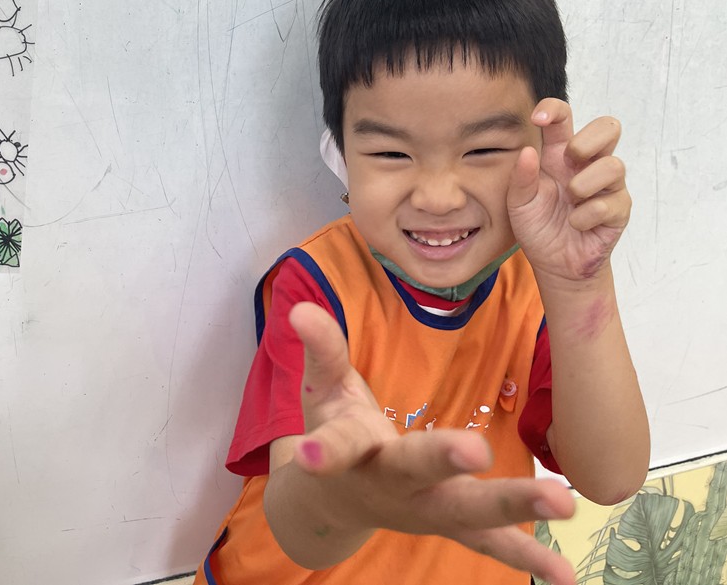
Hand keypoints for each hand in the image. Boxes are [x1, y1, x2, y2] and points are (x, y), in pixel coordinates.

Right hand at [288, 302, 575, 584]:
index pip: (337, 446)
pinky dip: (528, 555)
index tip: (309, 456)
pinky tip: (567, 573)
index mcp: (351, 450)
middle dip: (444, 460)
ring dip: (515, 507)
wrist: (334, 503)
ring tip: (564, 503)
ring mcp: (424, 510)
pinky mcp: (451, 524)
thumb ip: (321, 351)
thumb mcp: (322, 392)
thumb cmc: (332, 433)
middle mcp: (389, 484)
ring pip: (468, 512)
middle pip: (417, 473)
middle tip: (476, 449)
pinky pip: (491, 542)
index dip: (325, 450)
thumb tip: (300, 309)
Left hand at [507, 99, 629, 284]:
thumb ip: (520, 178)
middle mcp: (586, 164)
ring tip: (570, 200)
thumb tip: (528, 151)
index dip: (554, 109)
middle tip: (569, 160)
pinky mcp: (619, 209)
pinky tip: (576, 223)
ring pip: (614, 165)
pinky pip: (612, 202)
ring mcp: (607, 186)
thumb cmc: (537, 226)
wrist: (554, 263)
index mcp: (558, 155)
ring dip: (585, 183)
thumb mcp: (518, 203)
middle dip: (589, 140)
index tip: (538, 118)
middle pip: (609, 127)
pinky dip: (587, 215)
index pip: (564, 118)